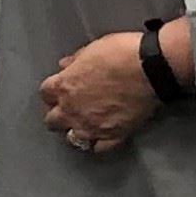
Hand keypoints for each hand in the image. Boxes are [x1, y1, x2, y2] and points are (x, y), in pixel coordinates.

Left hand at [39, 30, 161, 155]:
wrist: (150, 69)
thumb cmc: (122, 54)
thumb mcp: (93, 48)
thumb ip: (76, 60)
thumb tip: (66, 65)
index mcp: (65, 86)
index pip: (45, 93)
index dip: (52, 91)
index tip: (59, 88)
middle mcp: (73, 110)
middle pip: (52, 121)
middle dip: (58, 115)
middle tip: (69, 108)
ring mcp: (91, 127)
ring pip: (73, 138)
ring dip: (76, 131)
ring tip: (85, 124)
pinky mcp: (112, 136)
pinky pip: (99, 148)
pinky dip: (99, 143)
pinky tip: (103, 136)